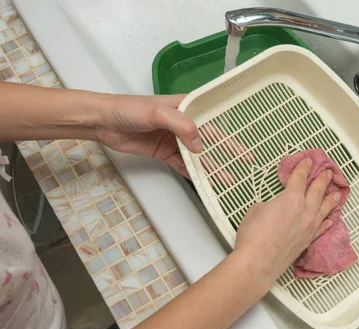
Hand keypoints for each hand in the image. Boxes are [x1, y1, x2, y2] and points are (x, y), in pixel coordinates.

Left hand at [96, 94, 252, 182]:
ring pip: (199, 155)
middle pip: (211, 139)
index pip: (213, 118)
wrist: (103, 121)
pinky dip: (195, 174)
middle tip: (246, 162)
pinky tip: (206, 182)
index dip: (231, 129)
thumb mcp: (158, 112)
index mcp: (186, 107)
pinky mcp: (165, 153)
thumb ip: (181, 126)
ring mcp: (175, 139)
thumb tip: (200, 146)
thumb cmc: (130, 108)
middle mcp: (183, 123)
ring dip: (213, 166)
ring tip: (229, 179)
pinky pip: (184, 165)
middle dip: (229, 151)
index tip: (246, 139)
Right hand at [234, 158, 340, 282]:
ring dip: (330, 200)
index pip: (300, 178)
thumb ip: (270, 204)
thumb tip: (273, 208)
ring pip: (324, 209)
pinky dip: (327, 222)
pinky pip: (322, 228)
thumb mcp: (256, 209)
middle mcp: (305, 211)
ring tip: (336, 194)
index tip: (309, 161)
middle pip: (317, 191)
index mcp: (292, 198)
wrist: (259, 262)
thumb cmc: (254, 234)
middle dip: (323, 180)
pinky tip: (331, 220)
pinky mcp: (307, 241)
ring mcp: (309, 227)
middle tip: (329, 172)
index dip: (304, 168)